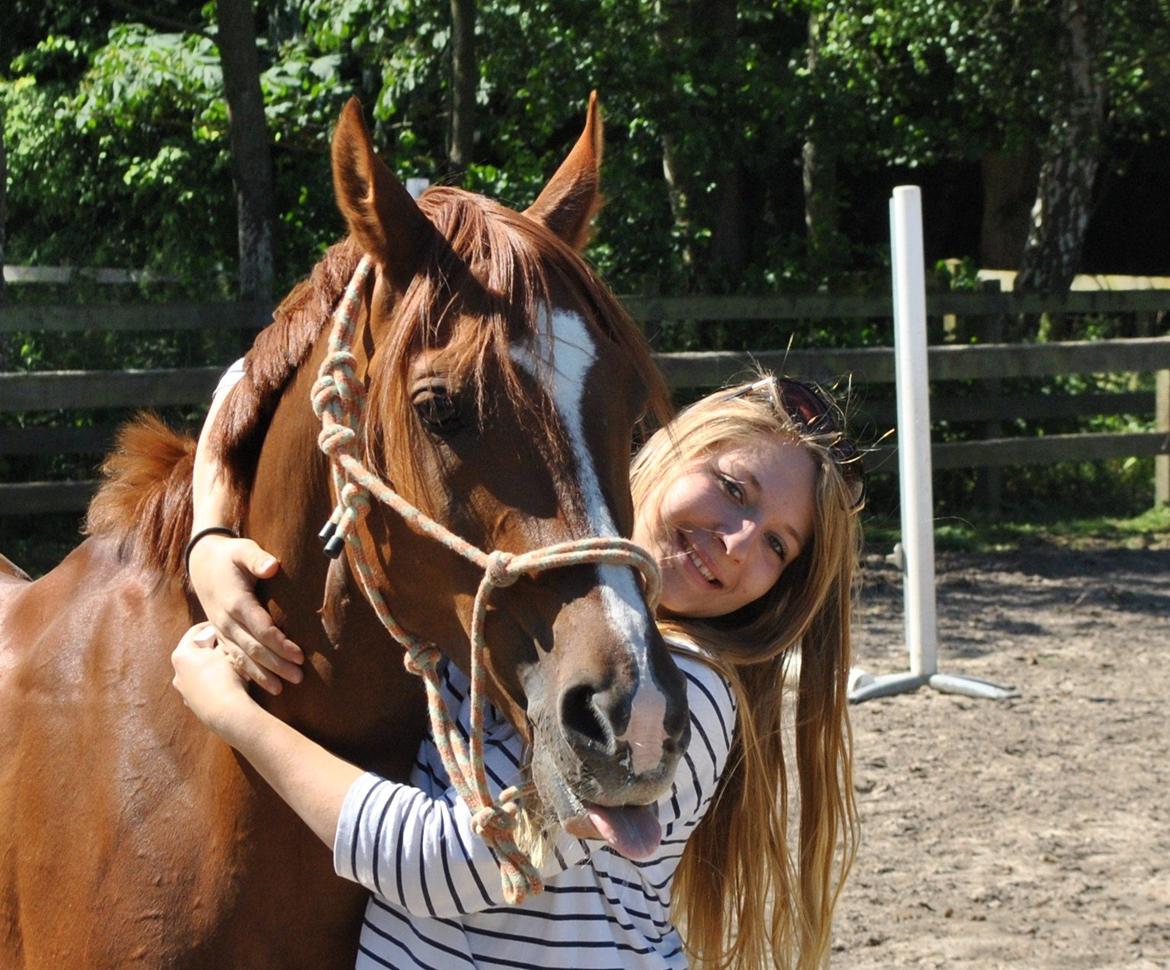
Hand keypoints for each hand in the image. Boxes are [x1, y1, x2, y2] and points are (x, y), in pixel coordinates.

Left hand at [171, 622, 257, 743]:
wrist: (227, 713)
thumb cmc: (226, 677)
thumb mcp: (229, 652)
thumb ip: (225, 641)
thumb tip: (226, 635)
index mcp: (182, 655)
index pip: (195, 632)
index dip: (212, 626)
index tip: (226, 624)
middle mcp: (177, 672)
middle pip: (196, 652)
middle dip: (213, 647)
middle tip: (231, 645)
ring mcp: (183, 690)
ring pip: (200, 671)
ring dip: (214, 665)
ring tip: (233, 665)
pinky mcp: (193, 704)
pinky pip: (204, 686)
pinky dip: (214, 681)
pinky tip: (229, 683)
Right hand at [188, 534, 303, 694]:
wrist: (202, 562)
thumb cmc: (230, 555)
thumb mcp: (243, 549)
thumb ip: (257, 558)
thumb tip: (272, 567)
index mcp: (236, 602)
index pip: (262, 629)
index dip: (280, 644)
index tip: (299, 656)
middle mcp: (226, 620)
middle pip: (253, 649)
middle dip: (276, 666)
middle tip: (298, 678)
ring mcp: (221, 630)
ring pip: (241, 657)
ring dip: (261, 675)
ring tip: (281, 689)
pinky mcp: (220, 634)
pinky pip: (232, 656)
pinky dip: (246, 672)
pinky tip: (260, 684)